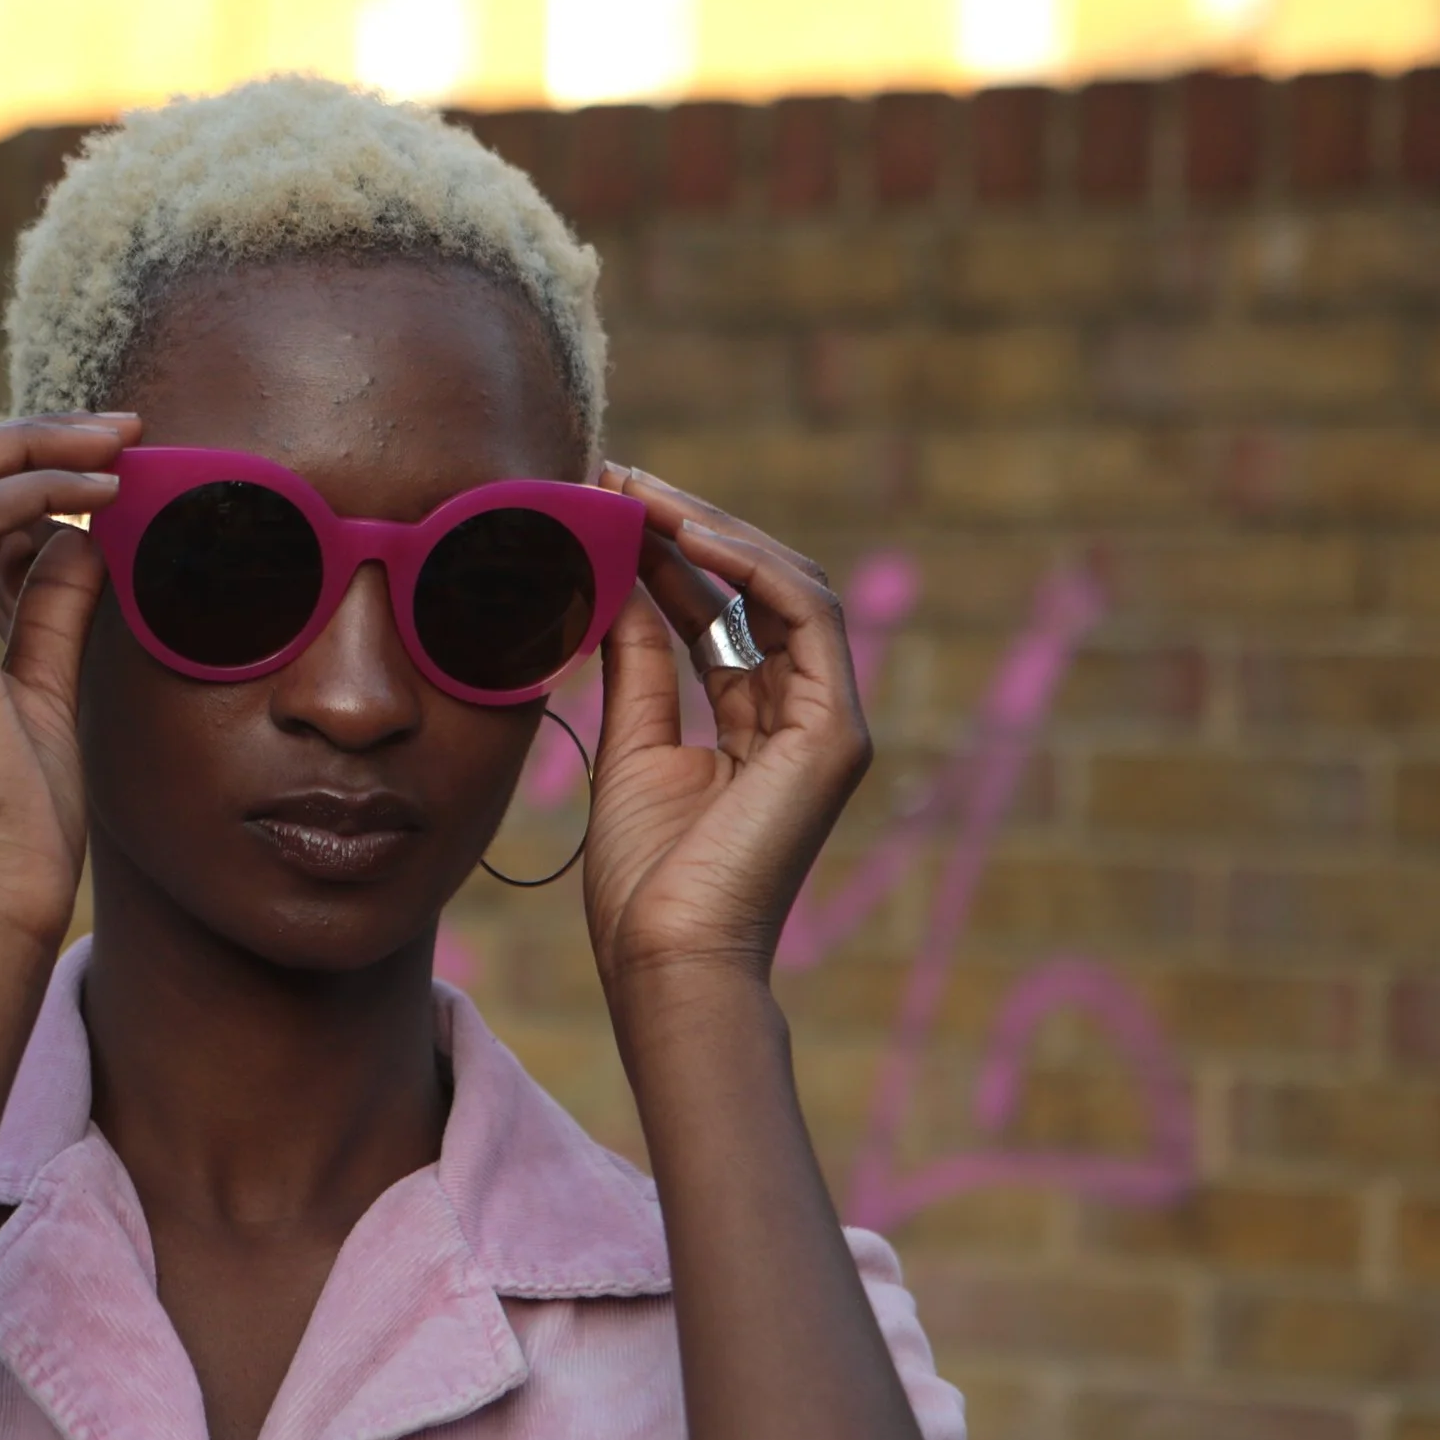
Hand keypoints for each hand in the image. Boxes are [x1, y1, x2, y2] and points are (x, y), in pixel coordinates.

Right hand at [0, 415, 137, 951]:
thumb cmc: (17, 826)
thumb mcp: (44, 694)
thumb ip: (54, 610)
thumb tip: (86, 535)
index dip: (22, 464)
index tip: (111, 458)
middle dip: (28, 431)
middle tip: (123, 427)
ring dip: (42, 447)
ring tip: (127, 451)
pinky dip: (46, 495)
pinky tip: (112, 503)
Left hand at [581, 464, 872, 1002]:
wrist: (667, 961)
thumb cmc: (644, 883)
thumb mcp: (631, 747)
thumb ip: (638, 665)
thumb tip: (620, 585)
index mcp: (757, 727)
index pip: (722, 613)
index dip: (667, 553)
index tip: (603, 504)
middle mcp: (802, 717)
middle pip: (758, 590)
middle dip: (688, 527)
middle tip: (615, 477)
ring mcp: (829, 723)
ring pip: (788, 587)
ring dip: (712, 531)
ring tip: (638, 491)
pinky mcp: (835, 734)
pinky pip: (805, 618)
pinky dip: (749, 566)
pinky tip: (685, 533)